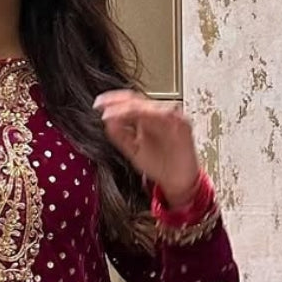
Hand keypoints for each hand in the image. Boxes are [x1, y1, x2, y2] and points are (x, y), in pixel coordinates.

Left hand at [93, 91, 200, 207]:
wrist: (178, 180)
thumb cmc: (159, 164)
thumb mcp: (133, 150)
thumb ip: (120, 135)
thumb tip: (106, 119)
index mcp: (147, 118)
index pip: (129, 103)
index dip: (113, 101)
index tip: (98, 104)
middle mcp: (159, 115)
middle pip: (139, 101)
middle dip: (120, 103)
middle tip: (104, 106)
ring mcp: (172, 118)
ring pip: (151, 107)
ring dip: (134, 108)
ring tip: (117, 114)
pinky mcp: (183, 124)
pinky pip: (167, 116)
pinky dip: (153, 115)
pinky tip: (140, 118)